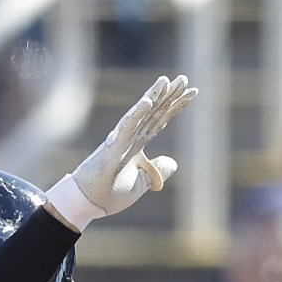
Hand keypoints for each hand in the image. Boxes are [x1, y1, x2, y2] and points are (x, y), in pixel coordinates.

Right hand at [44, 74, 196, 229]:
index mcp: (137, 145)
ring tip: (166, 81)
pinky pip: (126, 128)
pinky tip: (147, 101)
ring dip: (153, 97)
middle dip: (169, 95)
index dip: (176, 106)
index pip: (160, 120)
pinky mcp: (112, 147)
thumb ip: (158, 170)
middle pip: (154, 112)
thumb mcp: (142, 183)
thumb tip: (175, 162)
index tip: (193, 92)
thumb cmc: (109, 193)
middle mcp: (130, 137)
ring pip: (140, 114)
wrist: (87, 203)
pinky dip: (137, 114)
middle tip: (184, 79)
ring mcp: (120, 140)